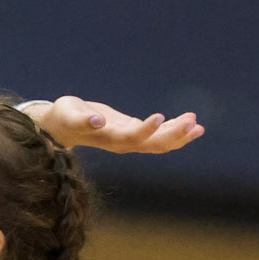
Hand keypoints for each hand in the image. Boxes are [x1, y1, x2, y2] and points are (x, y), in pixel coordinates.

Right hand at [33, 96, 205, 153]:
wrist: (61, 127)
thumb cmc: (63, 118)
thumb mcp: (69, 115)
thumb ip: (82, 120)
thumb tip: (97, 122)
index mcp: (109, 138)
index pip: (132, 137)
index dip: (147, 130)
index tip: (160, 116)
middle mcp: (123, 143)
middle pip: (153, 145)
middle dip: (173, 135)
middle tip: (192, 122)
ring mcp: (130, 140)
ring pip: (160, 143)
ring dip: (179, 134)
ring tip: (197, 124)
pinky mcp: (134, 132)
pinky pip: (159, 136)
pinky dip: (176, 130)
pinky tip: (192, 124)